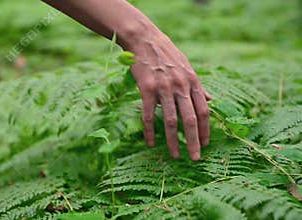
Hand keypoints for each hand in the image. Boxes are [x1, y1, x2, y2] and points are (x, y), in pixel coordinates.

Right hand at [123, 30, 211, 160]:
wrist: (145, 40)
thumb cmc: (167, 55)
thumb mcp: (187, 67)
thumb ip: (198, 85)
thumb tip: (212, 99)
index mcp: (193, 82)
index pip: (203, 111)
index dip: (206, 129)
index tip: (206, 144)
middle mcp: (181, 86)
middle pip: (190, 119)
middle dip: (194, 141)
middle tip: (195, 158)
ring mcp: (164, 88)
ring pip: (171, 120)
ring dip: (173, 141)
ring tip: (175, 156)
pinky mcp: (147, 89)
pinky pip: (149, 115)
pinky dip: (150, 131)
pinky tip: (151, 142)